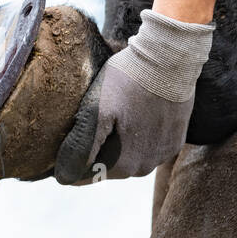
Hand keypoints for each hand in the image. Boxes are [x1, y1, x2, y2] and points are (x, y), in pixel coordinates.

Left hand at [55, 9, 213, 183]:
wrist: (170, 59)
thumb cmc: (129, 80)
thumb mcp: (96, 110)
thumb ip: (80, 147)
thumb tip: (63, 178)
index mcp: (124, 165)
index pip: (87, 175)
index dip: (71, 162)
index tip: (62, 144)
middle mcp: (145, 167)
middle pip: (108, 168)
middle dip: (93, 154)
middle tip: (84, 126)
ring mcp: (162, 155)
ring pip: (129, 159)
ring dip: (116, 146)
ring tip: (108, 121)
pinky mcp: (174, 141)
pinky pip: (148, 148)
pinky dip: (136, 139)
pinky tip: (131, 119)